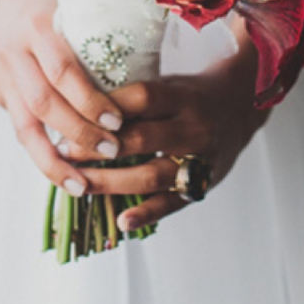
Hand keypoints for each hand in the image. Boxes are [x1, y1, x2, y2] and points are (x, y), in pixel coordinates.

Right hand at [0, 0, 124, 197]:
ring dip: (55, 159)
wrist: (0, 1)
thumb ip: (101, 31)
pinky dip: (42, 156)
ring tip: (83, 185)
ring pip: (25, 126)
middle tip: (114, 150)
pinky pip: (20, 130)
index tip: (119, 120)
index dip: (90, 99)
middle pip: (44, 102)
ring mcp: (2, 76)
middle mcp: (15, 52)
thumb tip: (152, 63)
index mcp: (38, 26)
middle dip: (80, 131)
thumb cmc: (53, 4)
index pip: (62, 70)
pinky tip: (64, 177)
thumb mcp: (73, 5)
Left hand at [61, 25, 268, 231]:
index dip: (107, 108)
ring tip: (78, 184)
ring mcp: (200, 159)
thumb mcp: (167, 82)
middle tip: (62, 152)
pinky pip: (172, 203)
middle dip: (98, 149)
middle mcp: (194, 128)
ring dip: (111, 183)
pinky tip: (121, 221)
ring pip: (152, 175)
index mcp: (183, 96)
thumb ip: (134, 95)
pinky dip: (146, 214)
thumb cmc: (189, 94)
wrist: (241, 107)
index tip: (70, 115)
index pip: (142, 98)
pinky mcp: (202, 185)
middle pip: (142, 140)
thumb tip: (79, 104)